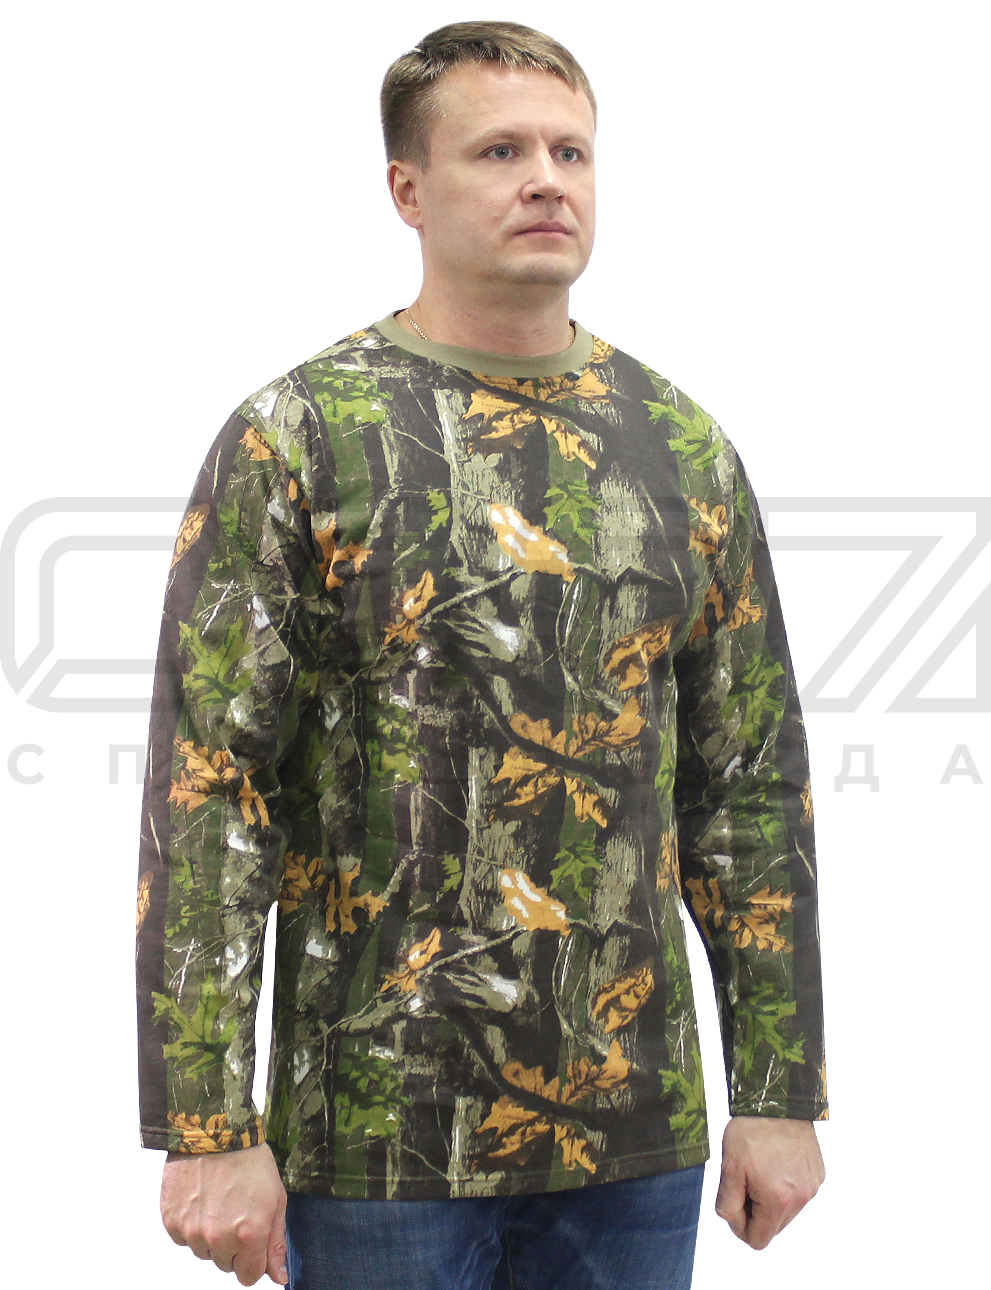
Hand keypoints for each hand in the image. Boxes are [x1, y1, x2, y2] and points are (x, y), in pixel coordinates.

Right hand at [160, 1141, 288, 1285]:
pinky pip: (184, 1239)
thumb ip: (276, 1243)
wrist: (215, 1132)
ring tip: (218, 1202)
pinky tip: (201, 1200)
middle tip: (236, 1212)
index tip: (253, 1242)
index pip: (249, 1276)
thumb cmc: (249, 1160)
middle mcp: (218, 1239)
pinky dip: (191, 1226)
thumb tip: (279, 1277)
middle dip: (233, 1245)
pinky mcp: (172, 1222)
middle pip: (226, 1264)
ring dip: (211, 1236)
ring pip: (204, 1252)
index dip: (253, 1260)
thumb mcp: (276, 1199)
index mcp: (249, 1235)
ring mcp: (192, 1232)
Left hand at [714, 1116, 824, 1250]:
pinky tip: (776, 1161)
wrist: (776, 1100)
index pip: (758, 1240)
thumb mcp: (728, 1168)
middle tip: (745, 1180)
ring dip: (771, 1199)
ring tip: (761, 1168)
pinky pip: (798, 1193)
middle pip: (773, 1227)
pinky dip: (785, 1185)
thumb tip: (735, 1223)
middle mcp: (801, 1199)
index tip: (734, 1202)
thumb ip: (728, 1204)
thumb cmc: (749, 1131)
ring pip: (786, 1211)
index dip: (740, 1227)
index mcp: (777, 1201)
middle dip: (756, 1212)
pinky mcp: (818, 1174)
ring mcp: (812, 1186)